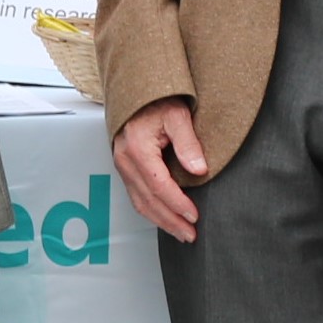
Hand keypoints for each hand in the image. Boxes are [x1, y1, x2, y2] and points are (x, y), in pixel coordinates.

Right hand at [111, 98, 207, 242]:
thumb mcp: (177, 115)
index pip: (159, 186)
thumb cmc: (157, 99)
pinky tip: (165, 217)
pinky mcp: (124, 167)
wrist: (138, 88)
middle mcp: (125, 161)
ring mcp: (122, 165)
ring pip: (140, 202)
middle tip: (190, 234)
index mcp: (137, 149)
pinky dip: (151, 211)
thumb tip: (199, 170)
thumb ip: (188, 142)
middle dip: (170, 221)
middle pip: (148, 200)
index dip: (177, 204)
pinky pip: (136, 195)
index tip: (194, 216)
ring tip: (181, 233)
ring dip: (161, 220)